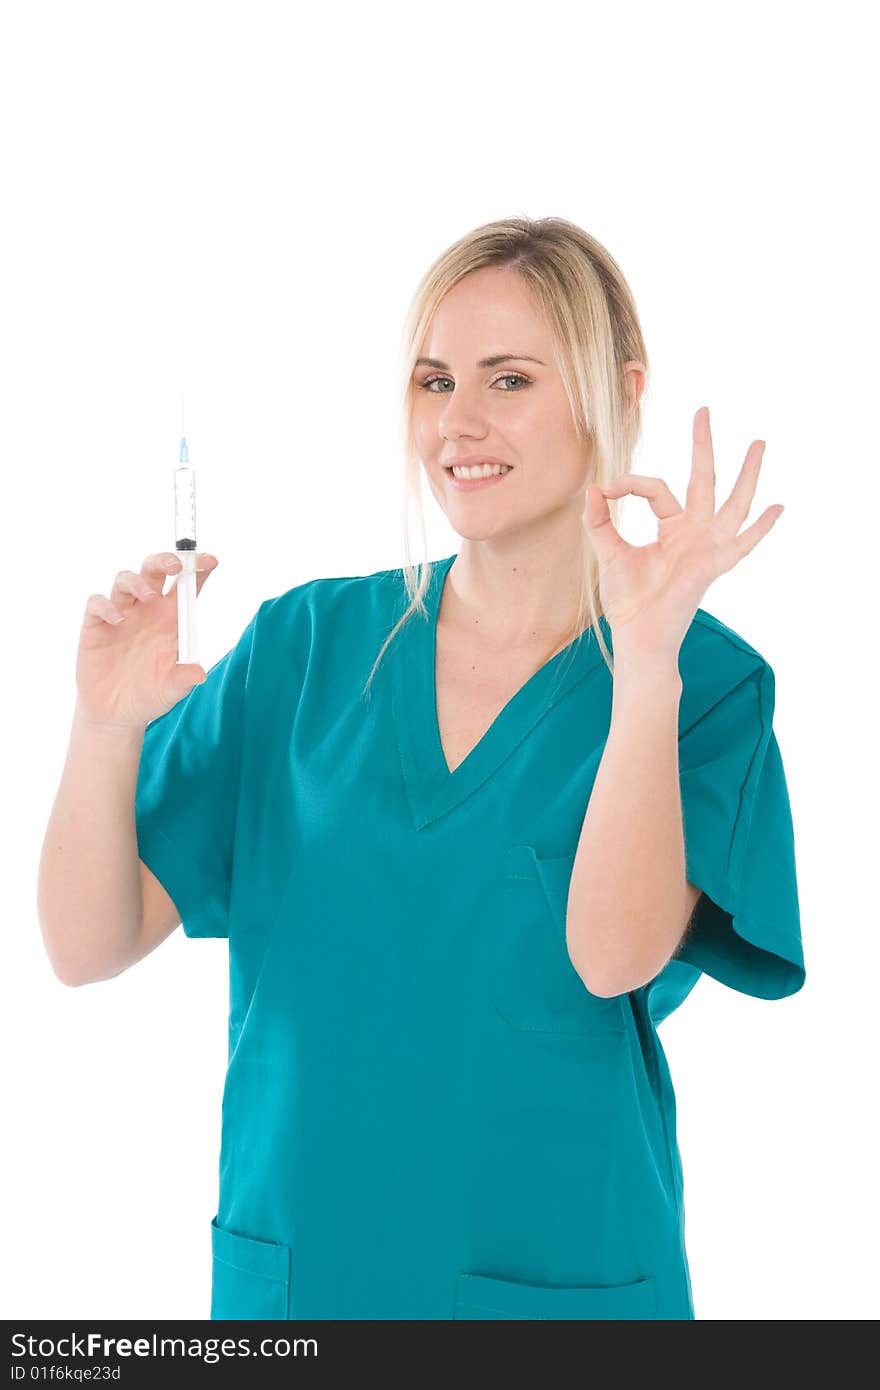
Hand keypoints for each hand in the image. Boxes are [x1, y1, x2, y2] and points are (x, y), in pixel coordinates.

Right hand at [75, 551, 219, 729]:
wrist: (116, 714)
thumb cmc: (150, 696)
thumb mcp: (171, 691)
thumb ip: (183, 678)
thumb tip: (199, 673)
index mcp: (171, 619)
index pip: (185, 586)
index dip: (197, 568)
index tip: (211, 561)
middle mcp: (147, 611)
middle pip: (154, 571)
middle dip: (165, 560)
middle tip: (175, 565)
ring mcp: (121, 615)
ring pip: (125, 579)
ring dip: (137, 581)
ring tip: (148, 597)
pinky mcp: (96, 625)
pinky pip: (97, 603)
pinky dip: (106, 606)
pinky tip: (116, 620)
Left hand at [581, 406, 783, 663]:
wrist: (637, 634)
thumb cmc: (628, 600)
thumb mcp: (608, 553)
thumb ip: (600, 521)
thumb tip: (593, 487)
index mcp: (672, 528)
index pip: (656, 489)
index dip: (629, 485)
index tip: (606, 490)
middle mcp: (694, 533)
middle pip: (703, 479)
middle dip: (703, 445)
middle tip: (703, 410)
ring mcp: (707, 547)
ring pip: (731, 502)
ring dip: (745, 474)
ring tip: (758, 442)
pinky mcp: (712, 565)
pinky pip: (741, 544)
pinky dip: (760, 528)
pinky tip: (777, 507)